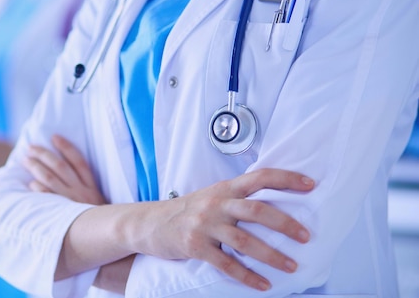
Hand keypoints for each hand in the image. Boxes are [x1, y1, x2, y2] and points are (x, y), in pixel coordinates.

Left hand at [23, 135, 124, 290]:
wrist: (108, 238)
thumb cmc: (101, 221)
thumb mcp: (98, 202)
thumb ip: (87, 189)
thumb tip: (68, 176)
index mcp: (92, 186)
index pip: (78, 161)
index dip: (66, 147)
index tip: (54, 137)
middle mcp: (82, 191)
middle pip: (60, 167)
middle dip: (44, 154)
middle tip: (31, 148)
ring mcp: (73, 201)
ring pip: (52, 179)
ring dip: (37, 168)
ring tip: (26, 161)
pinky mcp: (65, 213)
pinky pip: (50, 198)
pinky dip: (40, 189)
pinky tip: (31, 184)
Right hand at [131, 169, 313, 290]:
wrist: (150, 223)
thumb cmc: (187, 211)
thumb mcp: (212, 196)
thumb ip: (238, 197)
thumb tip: (275, 206)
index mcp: (225, 188)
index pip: (260, 176)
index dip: (285, 179)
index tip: (310, 184)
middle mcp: (216, 203)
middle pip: (256, 209)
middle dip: (285, 223)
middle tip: (306, 236)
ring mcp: (205, 225)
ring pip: (244, 240)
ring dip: (271, 255)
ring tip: (291, 266)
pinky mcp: (195, 246)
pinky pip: (226, 263)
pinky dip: (247, 276)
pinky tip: (263, 284)